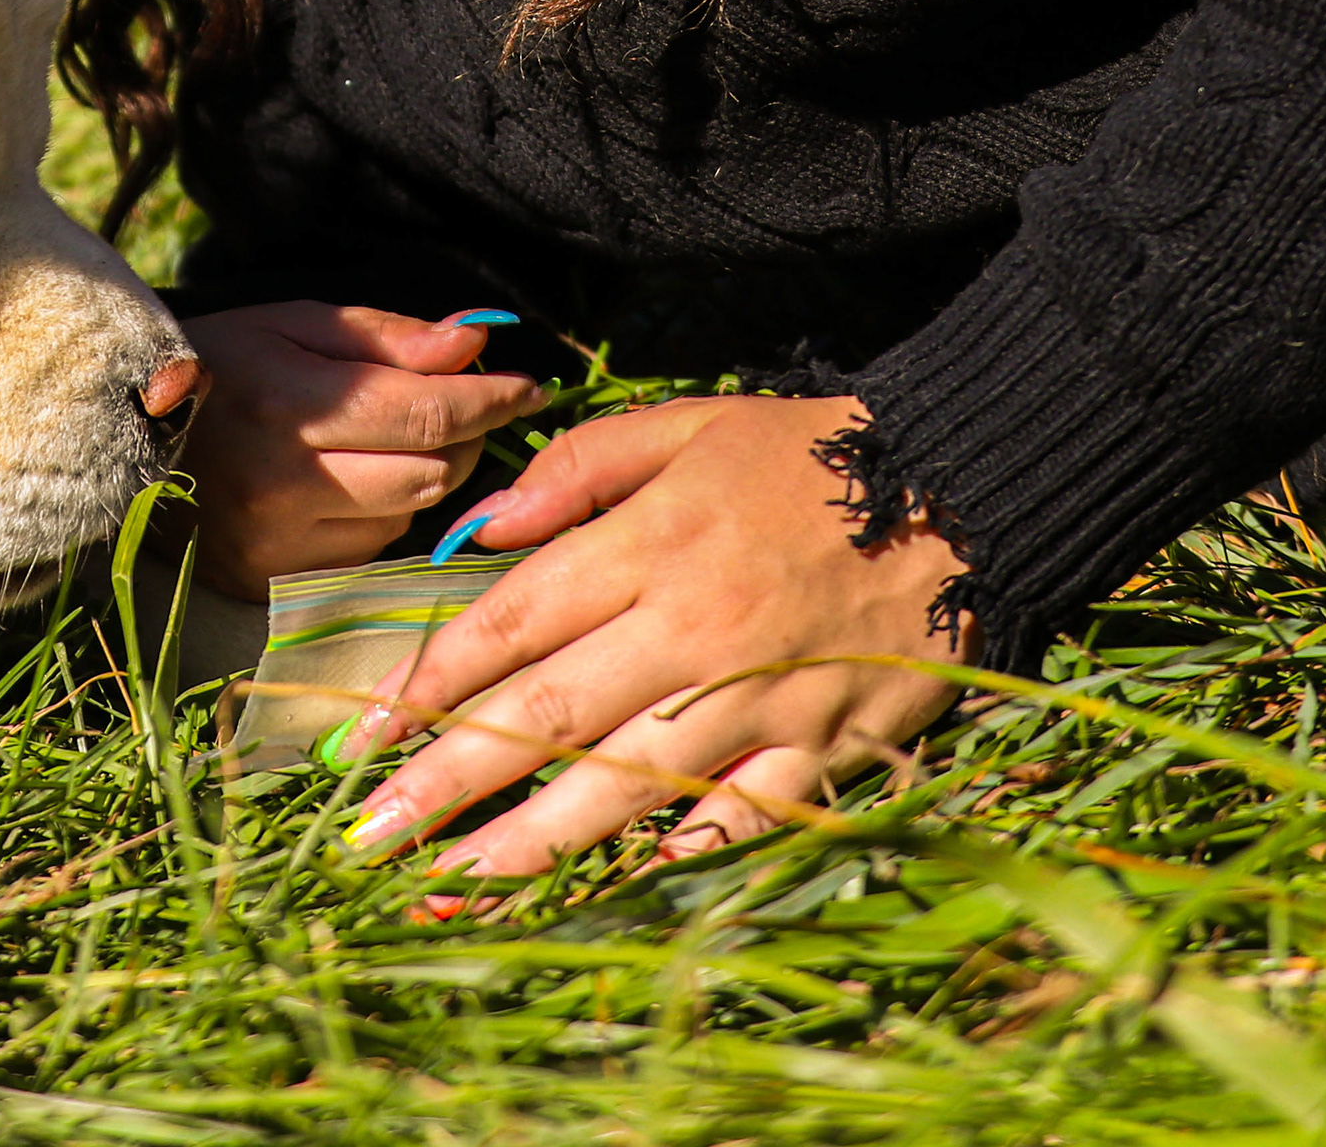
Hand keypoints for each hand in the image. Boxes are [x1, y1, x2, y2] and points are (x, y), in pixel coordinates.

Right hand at [176, 303, 543, 595]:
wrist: (117, 435)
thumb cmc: (218, 364)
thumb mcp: (295, 325)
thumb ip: (386, 338)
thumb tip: (472, 347)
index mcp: (290, 406)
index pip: (426, 415)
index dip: (491, 399)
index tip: (529, 386)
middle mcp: (284, 485)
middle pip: (431, 474)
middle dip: (467, 438)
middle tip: (466, 408)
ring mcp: (275, 543)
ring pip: (406, 516)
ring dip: (424, 478)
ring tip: (396, 441)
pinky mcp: (269, 580)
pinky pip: (367, 551)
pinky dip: (381, 515)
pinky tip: (351, 484)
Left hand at [334, 394, 970, 875]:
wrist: (964, 486)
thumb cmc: (807, 457)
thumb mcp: (688, 426)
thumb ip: (579, 470)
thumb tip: (479, 525)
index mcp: (649, 543)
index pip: (511, 622)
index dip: (428, 682)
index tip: (361, 734)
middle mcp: (691, 627)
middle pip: (546, 714)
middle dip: (446, 782)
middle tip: (363, 837)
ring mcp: (759, 696)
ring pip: (624, 784)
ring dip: (529, 843)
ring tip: (449, 886)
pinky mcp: (824, 745)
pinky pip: (740, 817)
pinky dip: (676, 859)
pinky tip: (608, 900)